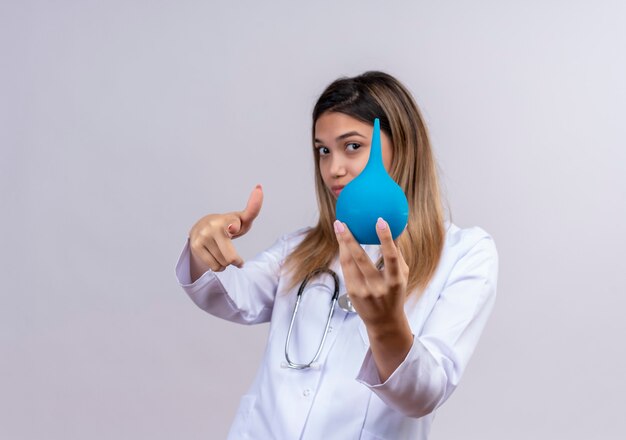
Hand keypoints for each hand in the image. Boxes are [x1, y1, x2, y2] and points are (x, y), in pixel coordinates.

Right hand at [188, 185, 262, 277]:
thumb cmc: (229, 225)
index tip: (233, 227)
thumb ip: (253, 209)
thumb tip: (259, 187)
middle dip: (236, 261)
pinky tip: (216, 256)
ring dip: (226, 263)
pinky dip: (218, 266)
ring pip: (223, 263)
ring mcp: (203, 236)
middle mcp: (214, 226)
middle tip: (238, 260)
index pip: (234, 223)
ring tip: (222, 252)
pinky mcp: (195, 245)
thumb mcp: (243, 220)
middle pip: (231, 258)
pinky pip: (214, 267)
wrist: (202, 227)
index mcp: (228, 219)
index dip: (234, 226)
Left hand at [334, 217, 412, 380]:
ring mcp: (363, 290)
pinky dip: (344, 254)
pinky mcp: (353, 292)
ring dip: (342, 243)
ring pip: (349, 263)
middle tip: (342, 223)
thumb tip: (395, 228)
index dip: (386, 238)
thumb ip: (397, 254)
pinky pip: (346, 269)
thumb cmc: (395, 292)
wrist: (384, 321)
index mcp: (395, 280)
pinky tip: (341, 242)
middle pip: (362, 259)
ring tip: (339, 226)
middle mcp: (378, 286)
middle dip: (350, 239)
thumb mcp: (402, 275)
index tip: (380, 221)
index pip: (391, 257)